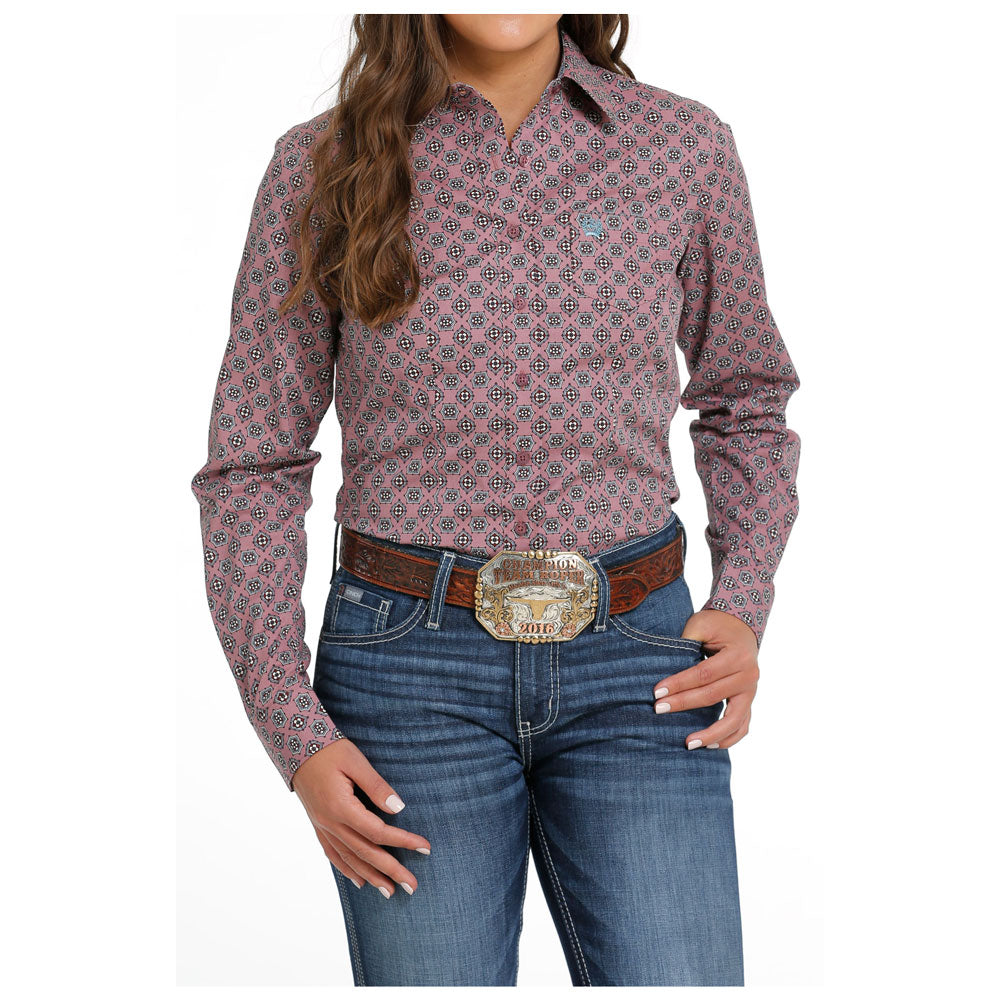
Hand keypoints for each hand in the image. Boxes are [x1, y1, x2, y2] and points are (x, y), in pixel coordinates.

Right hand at [291, 739, 430, 896]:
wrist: (295, 747)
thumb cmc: (329, 750)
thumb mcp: (356, 761)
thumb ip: (377, 786)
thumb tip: (398, 809)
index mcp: (341, 807)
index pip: (378, 832)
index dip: (402, 841)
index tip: (425, 847)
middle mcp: (330, 822)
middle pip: (365, 853)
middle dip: (391, 870)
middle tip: (412, 886)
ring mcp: (322, 826)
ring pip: (349, 858)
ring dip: (371, 877)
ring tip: (390, 892)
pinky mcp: (318, 825)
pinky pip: (332, 854)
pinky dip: (347, 869)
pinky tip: (359, 880)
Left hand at [651, 609, 759, 749]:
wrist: (741, 627)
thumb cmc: (717, 625)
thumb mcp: (701, 624)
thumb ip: (686, 641)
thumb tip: (662, 663)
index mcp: (737, 656)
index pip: (704, 674)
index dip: (679, 684)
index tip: (657, 692)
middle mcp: (749, 676)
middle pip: (713, 696)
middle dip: (683, 704)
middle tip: (658, 710)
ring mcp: (751, 691)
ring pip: (734, 720)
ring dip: (711, 734)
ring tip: (688, 744)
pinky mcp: (749, 701)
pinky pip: (743, 725)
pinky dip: (729, 738)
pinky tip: (711, 746)